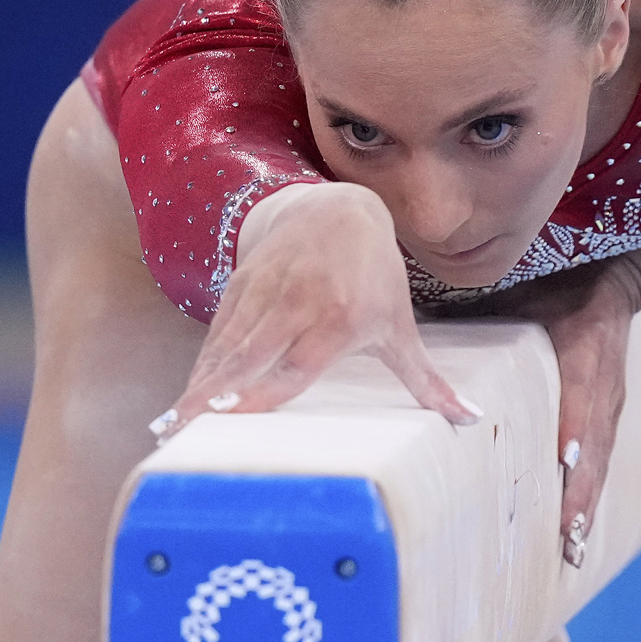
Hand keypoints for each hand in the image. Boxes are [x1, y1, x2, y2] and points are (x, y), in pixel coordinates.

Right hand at [150, 182, 480, 442]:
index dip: (260, 391)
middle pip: (248, 358)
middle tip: (178, 433)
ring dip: (196, 386)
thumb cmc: (376, 276)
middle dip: (212, 395)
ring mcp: (265, 293)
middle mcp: (296, 305)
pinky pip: (217, 332)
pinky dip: (200, 366)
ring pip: (226, 346)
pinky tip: (184, 400)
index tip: (229, 418)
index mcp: (337, 319)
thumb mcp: (401, 325)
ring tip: (169, 426)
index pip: (293, 364)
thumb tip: (471, 418)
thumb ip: (427, 380)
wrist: (339, 208)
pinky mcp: (242, 286)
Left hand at [438, 254, 640, 566]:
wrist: (616, 283)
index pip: (582, 395)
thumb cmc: (561, 285)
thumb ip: (492, 301)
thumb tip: (432, 311)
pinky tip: (576, 525)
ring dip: (587, 501)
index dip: (575, 428)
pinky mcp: (607, 416)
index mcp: (586, 350)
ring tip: (572, 544)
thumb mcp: (530, 286)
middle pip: (595, 444)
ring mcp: (609, 405)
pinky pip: (600, 460)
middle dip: (582, 489)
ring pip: (600, 459)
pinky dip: (590, 493)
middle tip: (566, 531)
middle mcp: (603, 386)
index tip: (565, 462)